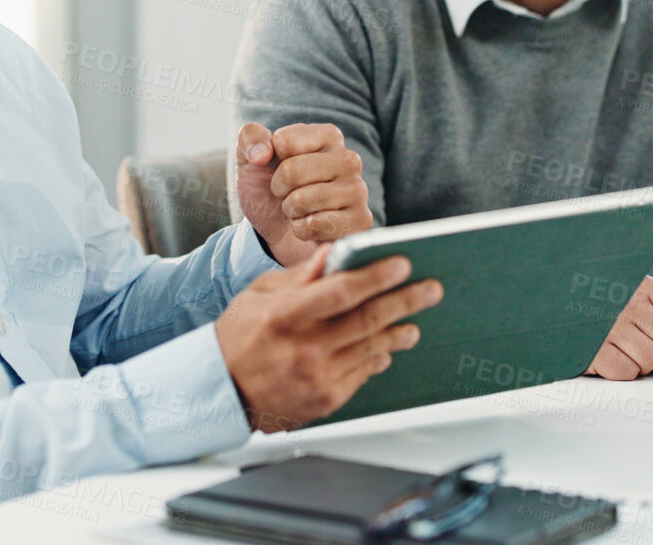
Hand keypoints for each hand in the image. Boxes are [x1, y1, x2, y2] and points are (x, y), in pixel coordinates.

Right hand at [215, 245, 441, 432]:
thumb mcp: (259, 294)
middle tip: (430, 289)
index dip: (374, 277)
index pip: (340, 293)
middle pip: (366, 320)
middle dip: (405, 301)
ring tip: (414, 319)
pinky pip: (363, 373)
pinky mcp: (326, 399)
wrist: (222, 390)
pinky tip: (389, 346)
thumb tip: (335, 253)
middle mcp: (303, 349)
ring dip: (399, 331)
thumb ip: (301, 276)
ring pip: (372, 348)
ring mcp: (317, 377)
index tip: (402, 264)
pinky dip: (379, 356)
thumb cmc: (239, 335)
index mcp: (284, 316)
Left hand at [234, 122, 371, 266]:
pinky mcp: (360, 220)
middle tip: (287, 195)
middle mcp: (349, 159)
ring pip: (303, 199)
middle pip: (292, 171)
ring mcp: (358, 190)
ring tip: (300, 210)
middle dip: (279, 189)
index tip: (278, 169)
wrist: (279, 234)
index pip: (283, 141)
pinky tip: (312, 227)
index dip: (268, 161)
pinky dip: (302, 230)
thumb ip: (250, 137)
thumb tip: (261, 153)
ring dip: (291, 211)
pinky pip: (315, 225)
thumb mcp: (251, 159)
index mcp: (328, 135)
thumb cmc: (270, 191)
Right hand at [586, 276, 652, 379]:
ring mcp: (610, 326)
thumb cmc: (598, 298)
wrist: (550, 296)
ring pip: (652, 360)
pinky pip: (626, 371)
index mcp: (642, 286)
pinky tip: (612, 358)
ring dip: (644, 365)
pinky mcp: (593, 349)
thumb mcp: (634, 291)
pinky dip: (623, 371)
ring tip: (628, 353)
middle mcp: (627, 304)